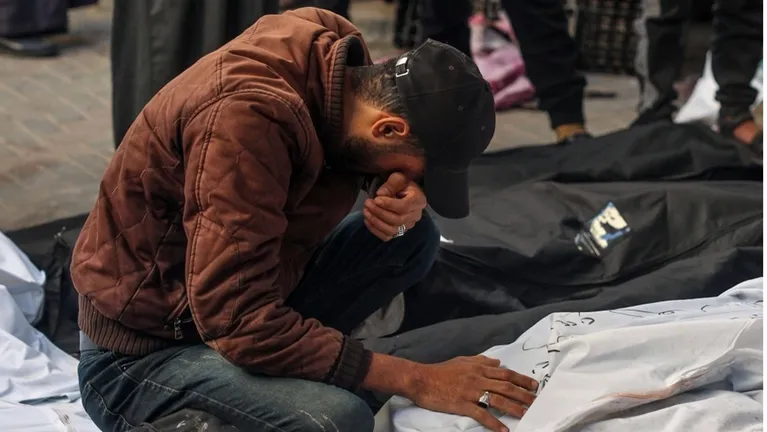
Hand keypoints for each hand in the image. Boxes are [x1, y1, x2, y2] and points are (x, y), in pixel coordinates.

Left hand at [363, 172, 426, 240]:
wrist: (405, 192)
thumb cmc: (402, 183)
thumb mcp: (399, 177)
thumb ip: (391, 184)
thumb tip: (380, 194)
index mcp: (418, 200)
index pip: (404, 207)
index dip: (388, 205)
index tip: (375, 199)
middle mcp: (415, 216)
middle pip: (397, 220)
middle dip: (379, 212)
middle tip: (367, 203)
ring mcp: (407, 226)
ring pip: (392, 230)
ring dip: (376, 222)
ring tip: (365, 211)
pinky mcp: (399, 232)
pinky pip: (387, 236)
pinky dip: (375, 230)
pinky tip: (367, 220)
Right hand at [408, 356, 537, 431]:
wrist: (422, 379)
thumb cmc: (441, 370)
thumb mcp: (462, 360)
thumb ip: (481, 361)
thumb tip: (498, 362)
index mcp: (478, 367)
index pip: (505, 373)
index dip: (521, 379)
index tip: (533, 385)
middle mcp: (478, 378)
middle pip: (506, 387)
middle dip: (523, 394)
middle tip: (536, 401)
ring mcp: (471, 391)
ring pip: (497, 400)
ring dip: (514, 408)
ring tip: (526, 414)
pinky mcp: (462, 404)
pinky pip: (481, 414)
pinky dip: (493, 423)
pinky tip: (503, 429)